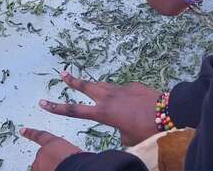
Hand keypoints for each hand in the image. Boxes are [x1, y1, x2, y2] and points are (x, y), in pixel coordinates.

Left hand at [20, 128, 81, 170]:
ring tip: (62, 169)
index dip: (30, 133)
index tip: (23, 131)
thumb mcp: (73, 152)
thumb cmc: (77, 161)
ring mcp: (38, 164)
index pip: (40, 136)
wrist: (75, 168)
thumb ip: (63, 152)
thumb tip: (65, 158)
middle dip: (49, 162)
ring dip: (48, 169)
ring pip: (41, 168)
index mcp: (53, 142)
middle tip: (62, 166)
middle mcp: (43, 152)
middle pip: (42, 157)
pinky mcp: (36, 170)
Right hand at [39, 72, 159, 145]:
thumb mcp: (129, 138)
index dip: (57, 107)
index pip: (75, 111)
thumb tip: (122, 127)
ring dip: (95, 87)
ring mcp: (121, 88)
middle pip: (86, 87)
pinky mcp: (133, 85)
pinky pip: (123, 90)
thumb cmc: (147, 129)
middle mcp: (109, 97)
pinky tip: (131, 102)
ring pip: (103, 85)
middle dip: (73, 81)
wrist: (169, 112)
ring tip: (90, 87)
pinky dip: (122, 95)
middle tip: (62, 74)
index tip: (43, 102)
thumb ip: (120, 131)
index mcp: (104, 113)